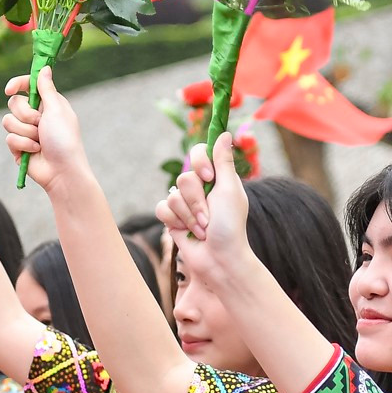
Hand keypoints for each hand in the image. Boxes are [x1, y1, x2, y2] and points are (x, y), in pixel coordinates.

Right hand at [1, 68, 90, 191]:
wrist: (62, 171)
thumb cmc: (64, 139)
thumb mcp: (57, 110)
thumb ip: (47, 89)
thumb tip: (45, 68)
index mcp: (48, 103)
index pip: (27, 86)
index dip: (17, 84)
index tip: (9, 90)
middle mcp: (36, 115)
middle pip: (13, 103)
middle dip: (25, 114)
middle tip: (40, 123)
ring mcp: (26, 131)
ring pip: (8, 121)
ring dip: (25, 132)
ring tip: (40, 141)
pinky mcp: (18, 146)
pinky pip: (9, 138)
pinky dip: (23, 145)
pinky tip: (35, 151)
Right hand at [154, 134, 250, 286]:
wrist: (219, 259)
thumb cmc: (230, 226)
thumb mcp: (230, 190)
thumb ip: (224, 161)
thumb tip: (225, 132)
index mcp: (217, 178)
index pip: (199, 152)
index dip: (200, 162)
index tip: (208, 177)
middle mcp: (200, 188)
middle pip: (184, 177)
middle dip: (196, 201)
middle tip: (209, 217)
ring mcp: (185, 204)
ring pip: (172, 195)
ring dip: (188, 216)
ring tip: (202, 230)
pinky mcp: (173, 219)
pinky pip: (161, 209)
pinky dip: (175, 221)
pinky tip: (186, 232)